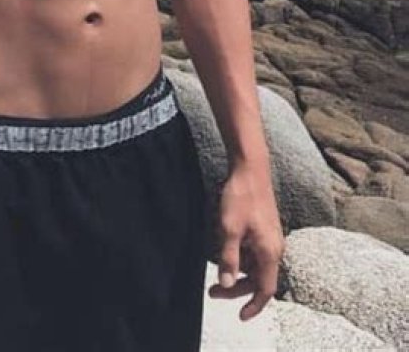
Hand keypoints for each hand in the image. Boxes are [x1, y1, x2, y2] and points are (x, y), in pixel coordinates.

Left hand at [207, 163, 284, 321]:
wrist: (251, 169)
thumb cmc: (240, 197)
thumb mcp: (229, 229)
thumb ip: (228, 258)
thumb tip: (225, 284)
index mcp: (270, 252)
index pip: (265, 290)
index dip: (254, 306)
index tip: (241, 316)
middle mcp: (274, 248)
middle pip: (259, 280)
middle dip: (237, 290)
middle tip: (213, 292)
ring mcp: (270, 239)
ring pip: (256, 267)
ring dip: (238, 275)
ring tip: (216, 278)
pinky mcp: (264, 230)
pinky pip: (255, 254)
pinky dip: (242, 262)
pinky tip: (227, 257)